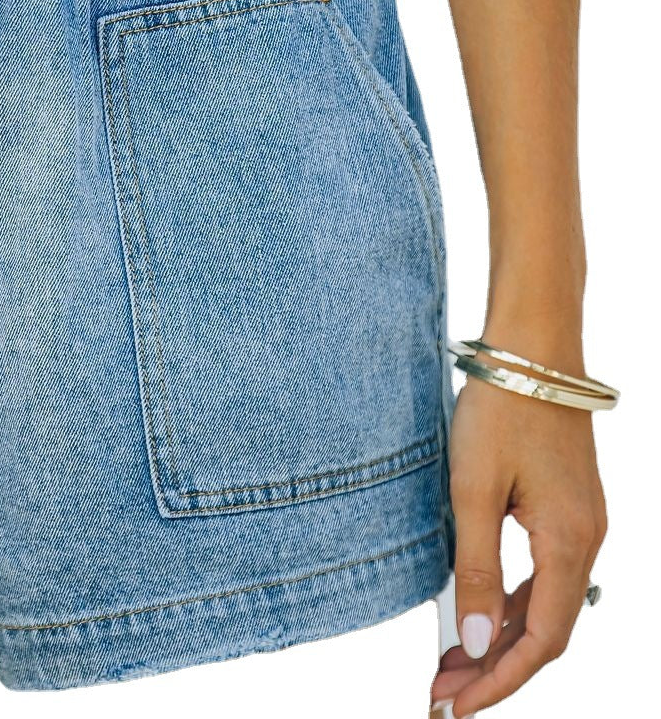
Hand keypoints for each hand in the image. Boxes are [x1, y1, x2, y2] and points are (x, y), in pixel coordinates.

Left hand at [430, 336, 607, 716]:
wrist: (532, 346)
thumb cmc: (501, 409)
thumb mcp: (473, 491)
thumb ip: (473, 570)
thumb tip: (474, 646)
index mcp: (568, 543)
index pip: (540, 642)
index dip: (498, 682)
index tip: (454, 708)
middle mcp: (586, 540)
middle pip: (545, 630)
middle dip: (495, 667)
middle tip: (441, 691)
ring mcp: (581, 521)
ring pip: (544, 601)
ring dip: (500, 635)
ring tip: (450, 659)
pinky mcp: (567, 504)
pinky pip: (543, 570)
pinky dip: (510, 598)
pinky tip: (477, 607)